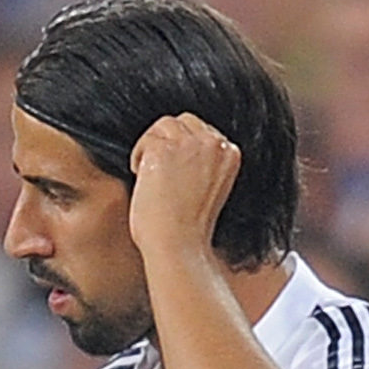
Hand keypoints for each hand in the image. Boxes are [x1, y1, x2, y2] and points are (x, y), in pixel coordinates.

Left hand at [128, 113, 242, 268]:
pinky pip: (146, 139)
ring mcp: (188, 144)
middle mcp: (213, 143)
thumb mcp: (210, 188)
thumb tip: (179, 150)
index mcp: (230, 153)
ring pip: (163, 126)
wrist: (178, 247)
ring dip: (152, 146)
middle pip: (184, 122)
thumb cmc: (190, 230)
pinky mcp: (163, 149)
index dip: (184, 146)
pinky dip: (139, 156)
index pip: (203, 131)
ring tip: (149, 176)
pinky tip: (141, 178)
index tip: (174, 167)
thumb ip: (203, 164)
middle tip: (158, 171)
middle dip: (168, 142)